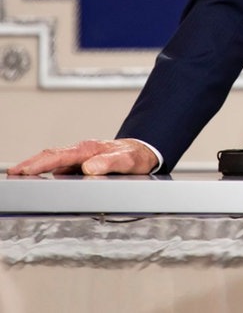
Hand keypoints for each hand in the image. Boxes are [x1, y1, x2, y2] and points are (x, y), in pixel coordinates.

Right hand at [6, 138, 157, 176]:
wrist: (144, 151)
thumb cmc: (136, 156)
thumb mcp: (128, 161)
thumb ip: (110, 163)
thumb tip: (89, 168)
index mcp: (89, 150)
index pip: (58, 156)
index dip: (39, 164)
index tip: (22, 171)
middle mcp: (83, 151)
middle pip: (51, 156)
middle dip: (29, 164)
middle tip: (12, 174)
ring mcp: (82, 156)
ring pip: (54, 159)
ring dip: (35, 166)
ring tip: (19, 176)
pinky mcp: (82, 161)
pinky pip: (61, 164)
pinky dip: (47, 169)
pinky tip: (40, 177)